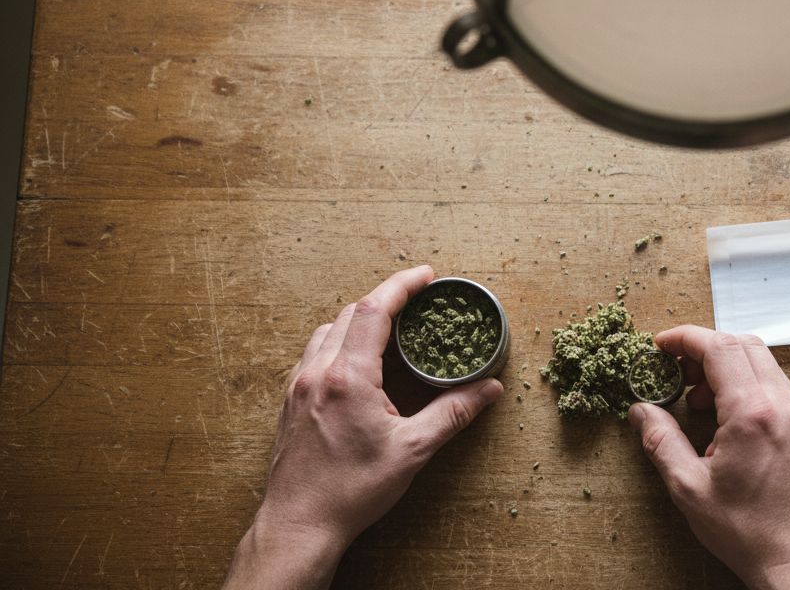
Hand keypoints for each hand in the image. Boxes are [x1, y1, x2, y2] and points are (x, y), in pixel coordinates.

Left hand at [224, 266, 503, 589]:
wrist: (299, 524)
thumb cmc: (351, 491)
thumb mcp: (412, 450)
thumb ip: (453, 413)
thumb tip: (489, 390)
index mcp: (348, 377)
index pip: (374, 310)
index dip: (402, 285)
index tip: (426, 276)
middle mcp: (317, 373)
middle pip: (351, 313)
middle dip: (385, 298)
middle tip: (416, 299)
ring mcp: (298, 385)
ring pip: (328, 330)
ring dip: (359, 318)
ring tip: (389, 326)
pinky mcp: (290, 401)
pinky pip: (314, 353)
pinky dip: (339, 341)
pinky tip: (357, 360)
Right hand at [628, 326, 789, 589]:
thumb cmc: (746, 531)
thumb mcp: (689, 488)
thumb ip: (661, 441)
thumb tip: (641, 411)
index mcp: (752, 413)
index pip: (719, 348)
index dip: (685, 339)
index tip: (661, 346)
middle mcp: (782, 406)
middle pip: (743, 344)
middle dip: (704, 347)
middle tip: (675, 369)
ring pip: (762, 362)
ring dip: (726, 366)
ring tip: (697, 398)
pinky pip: (775, 386)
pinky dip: (746, 385)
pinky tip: (725, 416)